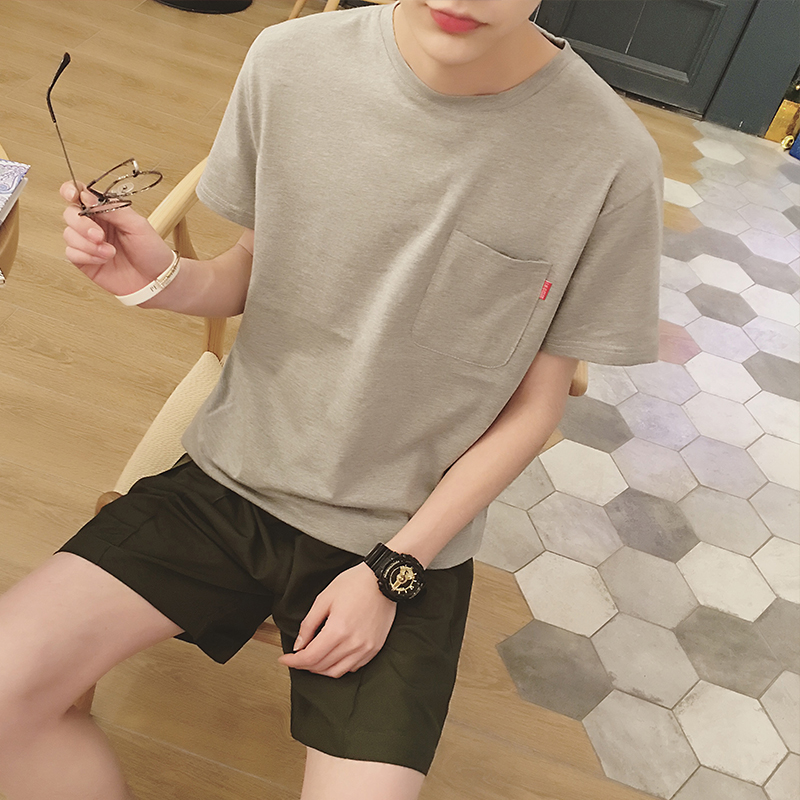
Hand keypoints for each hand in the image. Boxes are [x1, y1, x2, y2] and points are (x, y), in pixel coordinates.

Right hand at [60, 181, 174, 296]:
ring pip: (69, 234)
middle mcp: (95, 224)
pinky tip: (103, 260)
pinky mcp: (85, 260)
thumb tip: (88, 196)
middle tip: (99, 235)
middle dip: (81, 224)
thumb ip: (112, 209)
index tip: (72, 196)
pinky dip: (86, 256)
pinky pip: (71, 253)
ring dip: (88, 244)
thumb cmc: (152, 251)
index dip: (70, 190)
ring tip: (110, 252)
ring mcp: (88, 243)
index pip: (80, 194)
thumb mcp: (138, 225)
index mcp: (107, 211)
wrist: (156, 279)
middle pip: (70, 213)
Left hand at [278, 562, 396, 678]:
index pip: (310, 657)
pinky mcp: (375, 648)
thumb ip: (309, 624)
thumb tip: (299, 645)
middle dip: (304, 665)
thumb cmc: (356, 583)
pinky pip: (352, 667)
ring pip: (337, 672)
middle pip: (321, 667)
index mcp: (338, 630)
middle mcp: (353, 643)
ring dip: (321, 669)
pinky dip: (338, 666)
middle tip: (296, 658)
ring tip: (313, 659)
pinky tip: (332, 656)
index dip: (293, 661)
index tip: (285, 659)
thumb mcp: (324, 598)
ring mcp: (366, 648)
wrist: (384, 579)